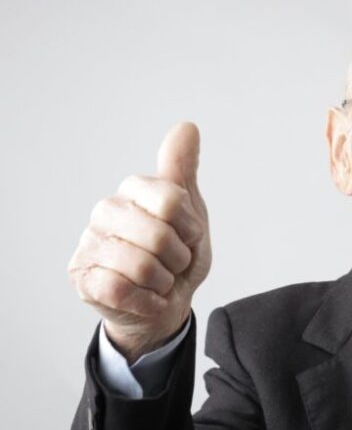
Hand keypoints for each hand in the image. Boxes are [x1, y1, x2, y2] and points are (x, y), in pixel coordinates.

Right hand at [68, 122, 210, 361]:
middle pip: (159, 235)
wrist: (167, 303)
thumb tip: (187, 126)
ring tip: (158, 279)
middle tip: (173, 263)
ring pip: (142, 266)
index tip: (188, 235)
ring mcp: (89, 243)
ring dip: (163, 282)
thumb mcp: (191, 212)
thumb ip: (184, 171)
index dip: (190, 227)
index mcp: (134, 189)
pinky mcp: (82, 276)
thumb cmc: (177, 255)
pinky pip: (122, 289)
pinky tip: (143, 296)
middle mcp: (106, 210)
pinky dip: (146, 299)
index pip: (172, 200)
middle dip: (178, 259)